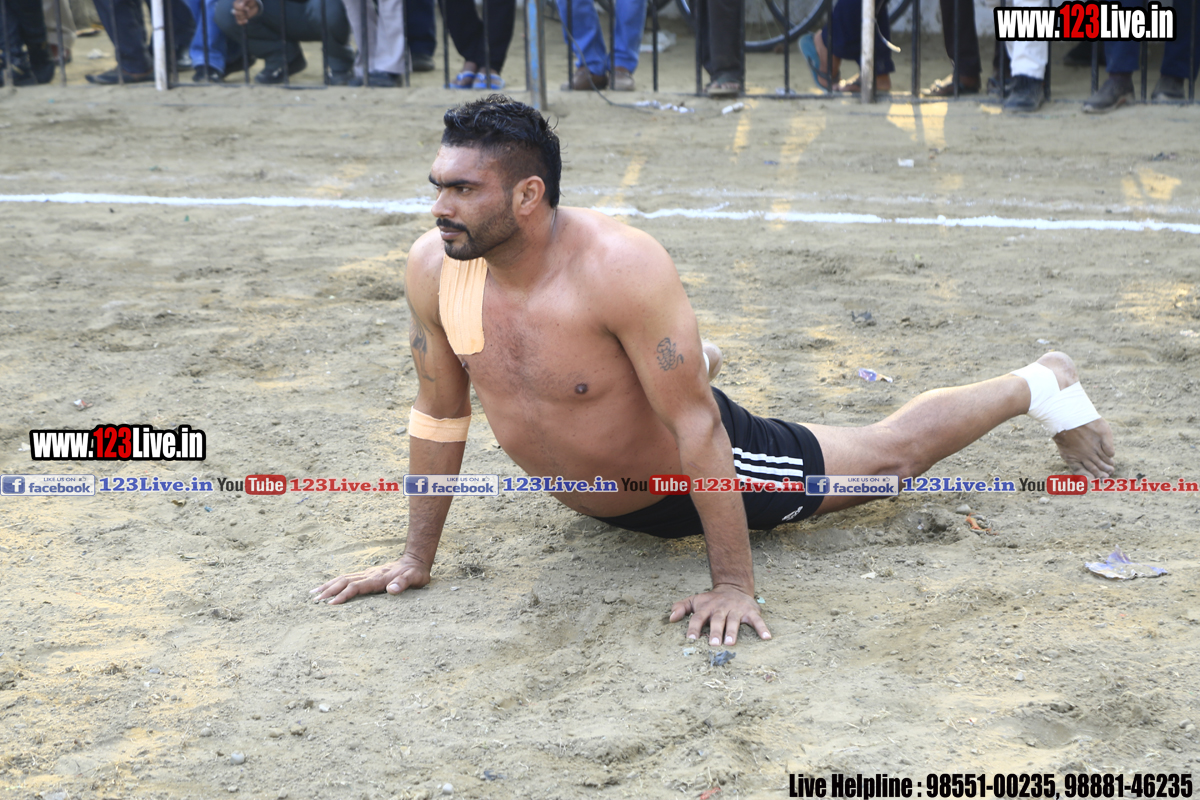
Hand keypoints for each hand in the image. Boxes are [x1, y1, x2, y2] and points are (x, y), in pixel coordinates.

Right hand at [231, 0, 260, 24]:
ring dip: (243, 17)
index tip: (248, 9)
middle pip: (235, 13)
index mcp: (236, 3)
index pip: (236, 7)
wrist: (254, 4)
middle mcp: (236, 9)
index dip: (242, 9)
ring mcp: (238, 14)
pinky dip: (242, 22)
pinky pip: (238, 22)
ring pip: (237, 18)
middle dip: (242, 13)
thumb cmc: (250, 0)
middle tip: (248, 10)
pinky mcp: (241, 18)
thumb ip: (244, 1)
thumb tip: (241, 5)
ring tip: (247, 15)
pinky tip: (246, 20)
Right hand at [310, 555, 430, 604]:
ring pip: (343, 578)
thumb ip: (404, 583)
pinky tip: (328, 587)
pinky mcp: (367, 574)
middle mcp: (369, 575)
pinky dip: (335, 582)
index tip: (330, 604)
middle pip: (344, 581)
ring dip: (328, 585)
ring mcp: (367, 573)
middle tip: (314, 600)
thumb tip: (392, 590)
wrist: (415, 561)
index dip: (343, 595)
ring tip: (313, 593)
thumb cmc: (415, 573)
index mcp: (377, 578)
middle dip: (329, 590)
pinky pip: (348, 578)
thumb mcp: (415, 579)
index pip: (355, 587)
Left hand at [669, 584, 770, 645]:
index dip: (693, 627)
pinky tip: (767, 637)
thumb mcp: (695, 601)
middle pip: (717, 620)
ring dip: (733, 632)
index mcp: (706, 608)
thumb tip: (670, 618)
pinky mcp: (750, 611)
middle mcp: (721, 609)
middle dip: (715, 632)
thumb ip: (681, 608)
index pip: (698, 618)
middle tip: (713, 644)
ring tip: (731, 643)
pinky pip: (757, 621)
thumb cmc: (711, 600)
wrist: (733, 587)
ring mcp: (736, 610)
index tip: (690, 639)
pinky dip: (762, 628)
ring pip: (734, 621)